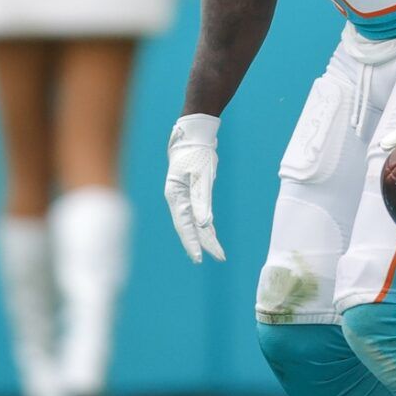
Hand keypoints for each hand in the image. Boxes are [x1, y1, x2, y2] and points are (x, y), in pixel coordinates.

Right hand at [165, 114, 223, 262]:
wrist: (192, 136)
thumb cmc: (196, 153)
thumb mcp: (202, 176)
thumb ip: (202, 201)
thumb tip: (205, 225)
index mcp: (176, 196)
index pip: (184, 225)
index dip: (192, 243)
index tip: (200, 258)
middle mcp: (177, 199)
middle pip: (190, 227)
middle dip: (203, 244)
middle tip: (219, 257)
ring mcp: (183, 198)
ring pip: (194, 223)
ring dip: (206, 237)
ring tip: (219, 252)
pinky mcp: (190, 194)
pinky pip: (198, 215)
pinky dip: (206, 226)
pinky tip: (212, 235)